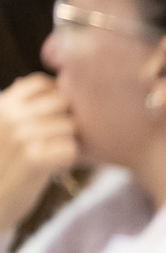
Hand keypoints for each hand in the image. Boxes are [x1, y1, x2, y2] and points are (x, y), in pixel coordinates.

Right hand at [0, 75, 77, 232]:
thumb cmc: (2, 166)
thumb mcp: (3, 130)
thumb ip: (19, 109)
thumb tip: (40, 83)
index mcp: (2, 107)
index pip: (40, 82)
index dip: (55, 96)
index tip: (53, 116)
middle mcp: (10, 117)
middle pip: (62, 103)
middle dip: (64, 122)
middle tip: (52, 142)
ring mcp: (21, 136)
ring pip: (70, 127)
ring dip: (66, 143)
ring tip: (48, 157)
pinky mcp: (34, 159)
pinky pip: (71, 149)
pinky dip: (66, 161)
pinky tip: (51, 169)